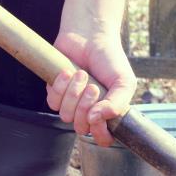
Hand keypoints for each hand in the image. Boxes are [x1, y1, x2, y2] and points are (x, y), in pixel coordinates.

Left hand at [46, 32, 135, 146]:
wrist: (90, 36)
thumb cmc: (110, 59)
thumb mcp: (123, 82)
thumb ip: (118, 104)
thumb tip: (96, 119)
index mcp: (107, 114)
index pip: (103, 139)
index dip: (100, 133)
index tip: (100, 116)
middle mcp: (89, 112)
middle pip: (82, 128)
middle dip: (86, 107)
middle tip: (93, 86)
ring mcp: (71, 103)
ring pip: (66, 115)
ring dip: (74, 93)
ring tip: (82, 74)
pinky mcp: (55, 92)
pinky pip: (52, 101)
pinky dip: (60, 85)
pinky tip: (68, 71)